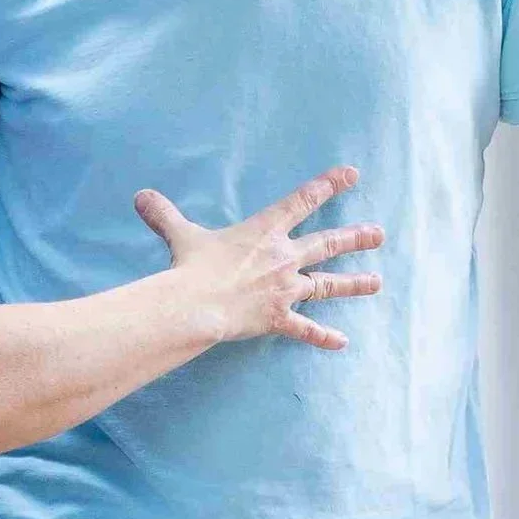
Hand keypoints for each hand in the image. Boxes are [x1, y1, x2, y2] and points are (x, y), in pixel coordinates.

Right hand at [136, 166, 381, 352]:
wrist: (198, 304)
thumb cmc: (192, 267)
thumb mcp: (180, 235)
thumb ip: (165, 215)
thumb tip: (140, 196)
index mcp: (265, 231)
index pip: (302, 201)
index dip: (328, 186)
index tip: (351, 175)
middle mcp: (284, 257)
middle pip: (328, 243)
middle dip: (355, 237)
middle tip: (378, 233)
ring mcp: (286, 289)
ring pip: (328, 284)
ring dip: (354, 283)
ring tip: (376, 281)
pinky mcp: (279, 318)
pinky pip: (306, 329)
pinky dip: (322, 337)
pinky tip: (341, 343)